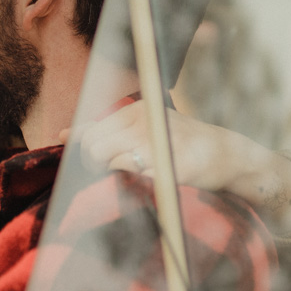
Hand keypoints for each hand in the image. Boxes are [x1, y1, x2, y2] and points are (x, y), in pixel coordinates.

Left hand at [71, 101, 290, 232]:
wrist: (228, 157)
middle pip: (92, 146)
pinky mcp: (163, 163)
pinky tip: (154, 177)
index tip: (90, 158)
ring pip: (108, 160)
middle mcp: (142, 120)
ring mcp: (152, 140)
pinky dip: (136, 181)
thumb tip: (62, 133)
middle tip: (117, 172)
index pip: (91, 132)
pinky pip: (130, 174)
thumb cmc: (185, 147)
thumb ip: (105, 131)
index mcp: (137, 110)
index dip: (85, 151)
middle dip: (97, 164)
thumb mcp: (147, 129)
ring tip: (139, 173)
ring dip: (117, 173)